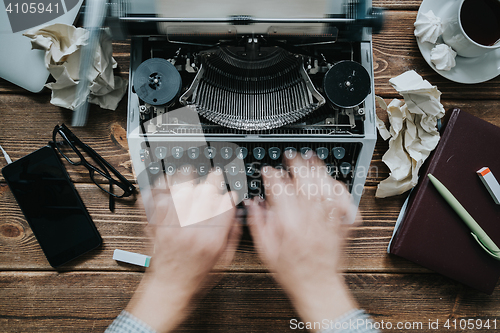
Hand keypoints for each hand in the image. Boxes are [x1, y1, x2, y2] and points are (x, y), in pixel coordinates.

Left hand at [126, 171, 240, 332]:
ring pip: (178, 189)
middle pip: (203, 191)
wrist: (170, 288)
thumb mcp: (225, 260)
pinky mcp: (156, 225)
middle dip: (211, 180)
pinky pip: (154, 198)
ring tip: (189, 174)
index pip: (224, 204)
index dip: (229, 194)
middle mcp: (191, 229)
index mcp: (212, 238)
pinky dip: (159, 187)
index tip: (229, 192)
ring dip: (185, 178)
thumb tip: (235, 212)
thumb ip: (232, 233)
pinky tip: (166, 183)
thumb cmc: (197, 276)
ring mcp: (171, 225)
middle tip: (213, 176)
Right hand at [248, 156, 357, 329]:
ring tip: (312, 159)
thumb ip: (259, 225)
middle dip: (297, 166)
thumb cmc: (292, 273)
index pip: (280, 192)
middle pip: (305, 185)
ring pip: (325, 191)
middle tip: (292, 156)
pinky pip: (344, 204)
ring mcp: (328, 223)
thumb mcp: (266, 252)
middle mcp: (310, 222)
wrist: (317, 287)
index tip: (268, 170)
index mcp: (289, 226)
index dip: (272, 177)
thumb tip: (253, 204)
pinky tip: (332, 182)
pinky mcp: (341, 227)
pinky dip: (340, 190)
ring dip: (318, 172)